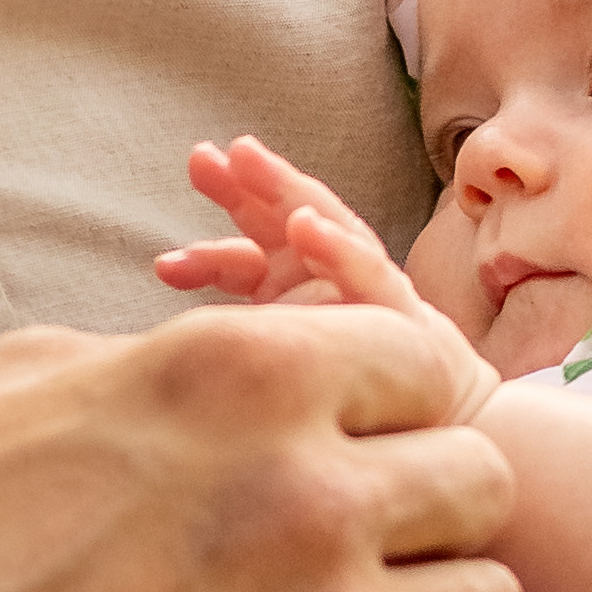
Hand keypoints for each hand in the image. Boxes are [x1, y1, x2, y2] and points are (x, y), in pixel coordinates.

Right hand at [0, 299, 524, 591]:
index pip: (425, 363)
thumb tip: (237, 338)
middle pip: (484, 483)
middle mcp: (309, 489)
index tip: (362, 464)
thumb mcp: (21, 387)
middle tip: (372, 570)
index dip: (397, 418)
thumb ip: (161, 353)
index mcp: (243, 372)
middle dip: (434, 522)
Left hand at [157, 136, 498, 424]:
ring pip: (326, 232)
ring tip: (251, 164)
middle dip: (242, 187)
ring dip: (287, 196)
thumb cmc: (357, 404)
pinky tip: (308, 230)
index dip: (205, 258)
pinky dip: (338, 251)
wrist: (442, 432)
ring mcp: (369, 292)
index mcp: (294, 294)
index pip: (244, 261)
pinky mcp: (409, 315)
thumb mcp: (286, 375)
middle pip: (280, 222)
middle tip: (201, 160)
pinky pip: (372, 278)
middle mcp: (329, 281)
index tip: (163, 268)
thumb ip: (233, 349)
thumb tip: (148, 360)